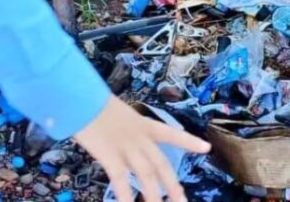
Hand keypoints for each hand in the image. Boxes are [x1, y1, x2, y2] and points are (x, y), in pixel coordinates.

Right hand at [73, 96, 210, 201]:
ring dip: (154, 196)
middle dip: (172, 186)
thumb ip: (124, 129)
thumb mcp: (117, 114)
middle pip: (161, 165)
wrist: (83, 99)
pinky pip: (121, 180)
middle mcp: (140, 138)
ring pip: (147, 175)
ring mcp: (127, 148)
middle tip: (182, 201)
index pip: (172, 134)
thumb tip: (123, 141)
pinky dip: (126, 196)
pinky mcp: (110, 156)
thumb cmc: (94, 104)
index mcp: (144, 125)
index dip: (189, 142)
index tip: (206, 148)